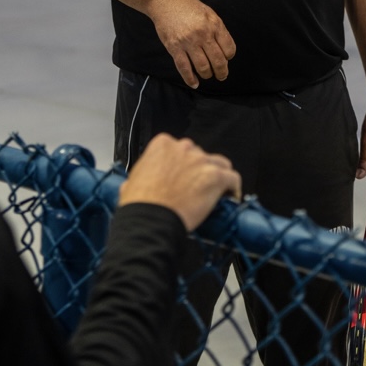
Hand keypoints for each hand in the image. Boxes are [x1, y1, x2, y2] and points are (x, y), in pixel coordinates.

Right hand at [119, 134, 241, 231]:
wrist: (151, 220)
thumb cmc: (140, 205)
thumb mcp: (131, 184)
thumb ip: (140, 177)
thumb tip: (134, 185)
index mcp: (162, 145)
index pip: (180, 150)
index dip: (182, 165)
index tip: (183, 177)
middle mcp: (184, 148)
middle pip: (200, 155)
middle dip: (199, 170)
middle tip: (196, 188)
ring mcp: (201, 161)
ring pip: (220, 163)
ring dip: (219, 176)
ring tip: (217, 192)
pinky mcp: (215, 177)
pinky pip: (233, 178)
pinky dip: (233, 188)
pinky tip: (231, 197)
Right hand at [148, 0, 235, 87]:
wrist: (165, 1)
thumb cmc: (188, 6)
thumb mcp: (209, 13)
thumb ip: (218, 30)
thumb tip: (225, 49)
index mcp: (215, 25)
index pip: (229, 49)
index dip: (229, 57)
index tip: (226, 59)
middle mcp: (203, 34)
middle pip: (218, 61)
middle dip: (222, 72)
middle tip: (222, 76)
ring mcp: (188, 42)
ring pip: (203, 67)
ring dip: (207, 75)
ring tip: (208, 75)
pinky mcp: (174, 48)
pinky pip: (184, 68)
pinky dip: (190, 79)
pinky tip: (194, 83)